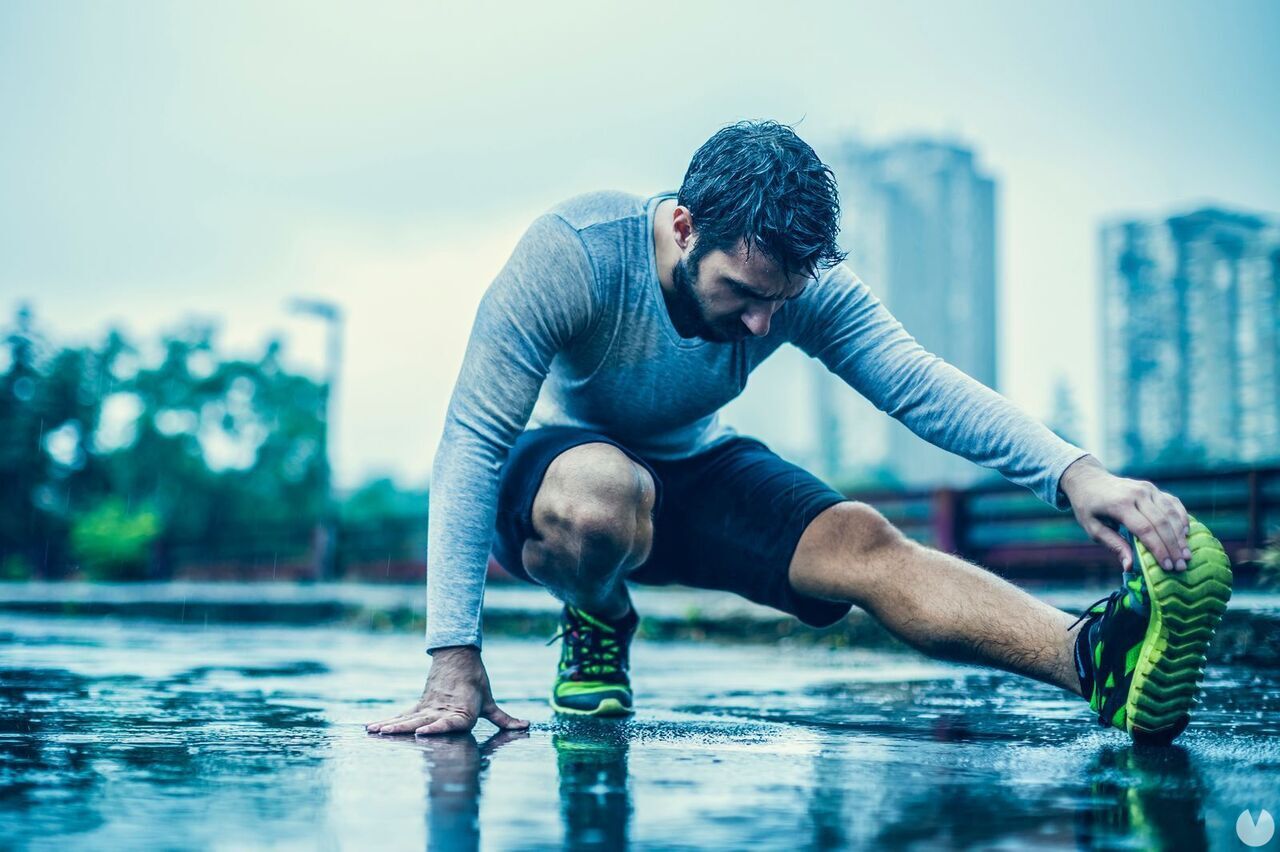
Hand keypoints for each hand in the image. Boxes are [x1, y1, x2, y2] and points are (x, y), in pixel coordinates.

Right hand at [365, 646, 529, 735]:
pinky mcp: (420, 705)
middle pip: (421, 721)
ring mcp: (428, 707)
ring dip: (390, 725)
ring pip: (407, 718)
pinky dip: (387, 721)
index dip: (437, 727)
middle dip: (404, 729)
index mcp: (461, 712)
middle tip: (388, 734)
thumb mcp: (490, 701)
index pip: (448, 722)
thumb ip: (504, 719)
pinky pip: (402, 715)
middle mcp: (441, 710)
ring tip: (375, 732)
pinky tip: (371, 728)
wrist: (459, 656)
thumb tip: (525, 726)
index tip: (423, 731)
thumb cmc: (476, 681)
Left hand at [1058, 454, 1192, 572]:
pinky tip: (1185, 534)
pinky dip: (1181, 518)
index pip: (1145, 529)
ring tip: (1186, 554)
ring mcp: (1147, 488)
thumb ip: (1114, 545)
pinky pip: (1172, 503)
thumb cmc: (1088, 507)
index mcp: (1119, 504)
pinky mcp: (1152, 488)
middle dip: (1173, 546)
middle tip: (1182, 566)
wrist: (1088, 479)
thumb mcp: (1093, 528)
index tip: (1168, 566)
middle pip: (1162, 522)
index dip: (1159, 549)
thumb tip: (1130, 566)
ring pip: (1170, 513)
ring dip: (1181, 535)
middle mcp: (1136, 494)